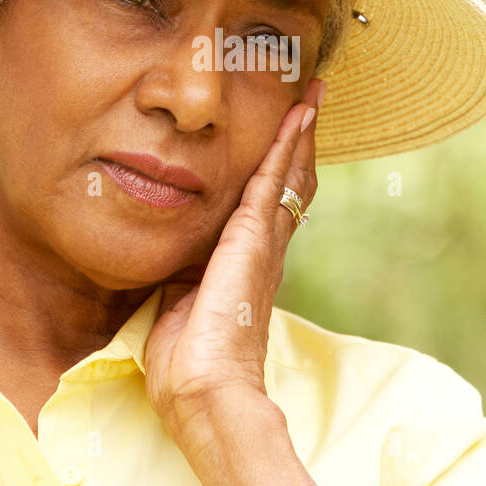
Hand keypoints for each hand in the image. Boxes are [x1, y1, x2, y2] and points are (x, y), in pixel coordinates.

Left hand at [143, 76, 325, 485]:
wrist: (203, 389)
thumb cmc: (188, 362)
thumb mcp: (180, 306)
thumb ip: (184, 279)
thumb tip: (173, 266)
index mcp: (248, 265)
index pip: (270, 204)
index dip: (280, 168)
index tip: (288, 135)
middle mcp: (265, 250)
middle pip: (290, 183)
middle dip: (300, 141)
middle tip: (313, 100)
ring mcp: (263, 243)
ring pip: (288, 176)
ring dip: (300, 133)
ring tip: (312, 96)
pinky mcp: (252, 240)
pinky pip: (271, 181)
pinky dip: (286, 145)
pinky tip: (296, 116)